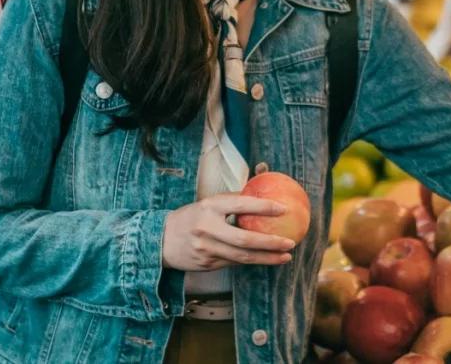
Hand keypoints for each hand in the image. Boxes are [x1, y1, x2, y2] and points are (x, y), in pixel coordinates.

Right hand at [162, 192, 295, 270]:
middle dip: (270, 242)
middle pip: (244, 239)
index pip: (241, 205)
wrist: (160, 240)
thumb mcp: (209, 203)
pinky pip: (234, 263)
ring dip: (267, 258)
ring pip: (242, 256)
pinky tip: (268, 260)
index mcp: (210, 206)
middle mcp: (207, 228)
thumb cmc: (193, 217)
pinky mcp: (206, 264)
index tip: (284, 209)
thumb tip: (264, 185)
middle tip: (290, 241)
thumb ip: (234, 199)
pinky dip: (252, 261)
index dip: (264, 207)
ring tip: (286, 256)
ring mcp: (205, 248)